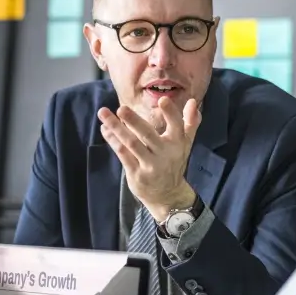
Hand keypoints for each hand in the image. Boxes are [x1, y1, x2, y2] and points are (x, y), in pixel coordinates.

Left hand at [98, 96, 202, 220]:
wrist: (168, 195)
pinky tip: (105, 129)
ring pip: (131, 143)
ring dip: (116, 128)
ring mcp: (150, 165)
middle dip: (134, 121)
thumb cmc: (174, 162)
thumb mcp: (185, 144)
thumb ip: (190, 122)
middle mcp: (165, 154)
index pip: (176, 125)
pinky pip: (123, 154)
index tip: (162, 99)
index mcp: (178, 143)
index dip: (171, 113)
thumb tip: (192, 101)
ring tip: (103, 113)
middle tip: (121, 108)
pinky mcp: (137, 174)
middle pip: (148, 134)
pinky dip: (113, 140)